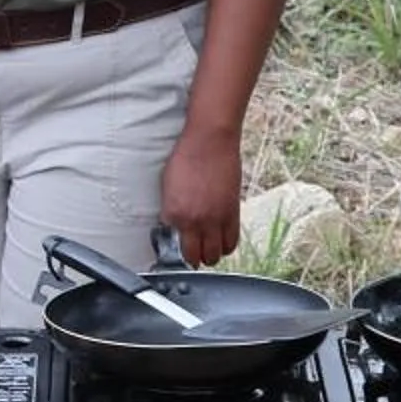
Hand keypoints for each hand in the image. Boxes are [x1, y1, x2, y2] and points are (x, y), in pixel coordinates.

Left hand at [159, 128, 242, 265]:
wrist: (210, 141)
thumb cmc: (186, 157)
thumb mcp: (167, 186)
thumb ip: (171, 210)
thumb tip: (175, 226)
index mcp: (174, 213)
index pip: (175, 247)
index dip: (176, 252)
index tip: (178, 251)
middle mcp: (195, 221)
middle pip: (196, 257)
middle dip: (194, 260)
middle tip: (193, 255)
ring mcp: (216, 219)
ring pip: (216, 255)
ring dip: (211, 255)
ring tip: (208, 249)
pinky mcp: (233, 213)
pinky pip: (232, 242)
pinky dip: (226, 246)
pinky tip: (222, 241)